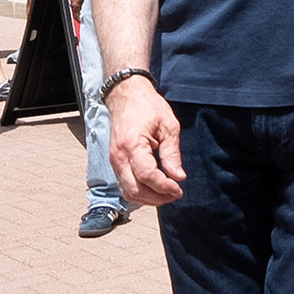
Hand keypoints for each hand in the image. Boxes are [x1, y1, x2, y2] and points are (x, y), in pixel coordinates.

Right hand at [106, 78, 185, 204]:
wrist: (126, 96)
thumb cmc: (148, 107)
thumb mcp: (168, 126)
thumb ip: (172, 153)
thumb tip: (179, 177)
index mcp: (132, 145)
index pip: (147, 176)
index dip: (164, 187)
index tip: (179, 188)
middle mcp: (119, 157)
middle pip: (134, 190)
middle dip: (156, 198)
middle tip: (175, 194)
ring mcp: (114, 161)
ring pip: (127, 192)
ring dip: (147, 198)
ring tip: (167, 193)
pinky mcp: (115, 162)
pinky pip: (124, 185)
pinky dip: (139, 192)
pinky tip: (154, 188)